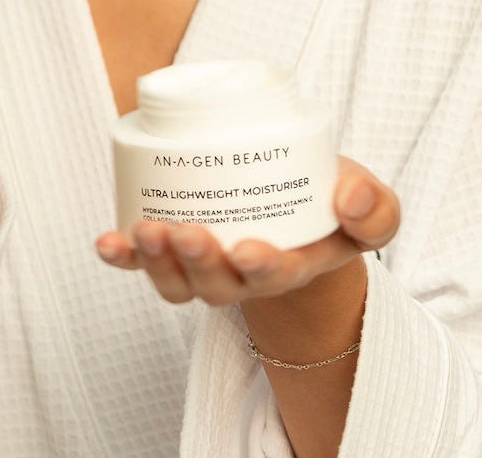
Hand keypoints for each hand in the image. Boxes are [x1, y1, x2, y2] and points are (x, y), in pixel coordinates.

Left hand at [94, 155, 399, 307]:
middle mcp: (243, 276)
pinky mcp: (176, 251)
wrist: (301, 207)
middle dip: (198, 264)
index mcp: (291, 265)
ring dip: (156, 262)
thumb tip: (350, 198)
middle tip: (187, 234)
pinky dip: (123, 257)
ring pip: (176, 282)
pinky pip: (143, 264)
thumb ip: (375, 207)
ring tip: (147, 230)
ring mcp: (205, 267)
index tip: (247, 249)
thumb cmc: (333, 203)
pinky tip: (106, 241)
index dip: (259, 268)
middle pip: (215, 284)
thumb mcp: (371, 206)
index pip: (274, 275)